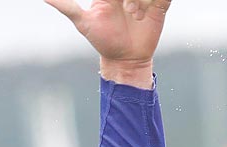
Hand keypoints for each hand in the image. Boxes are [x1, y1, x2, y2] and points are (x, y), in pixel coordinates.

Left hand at [42, 0, 168, 86]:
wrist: (124, 59)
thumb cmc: (102, 40)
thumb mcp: (82, 23)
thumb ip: (66, 6)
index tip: (119, 4)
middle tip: (128, 10)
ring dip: (141, 0)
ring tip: (136, 16)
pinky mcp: (160, 3)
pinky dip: (155, 1)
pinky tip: (145, 15)